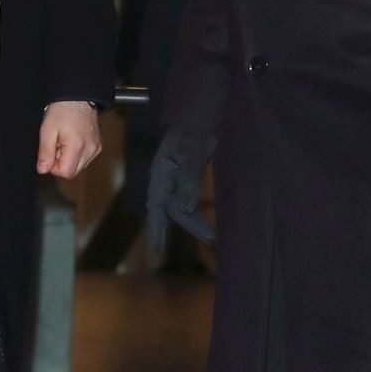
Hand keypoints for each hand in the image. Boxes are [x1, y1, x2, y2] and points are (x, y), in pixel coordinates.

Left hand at [37, 101, 101, 178]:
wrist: (78, 98)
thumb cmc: (62, 110)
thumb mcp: (47, 131)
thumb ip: (45, 153)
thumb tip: (43, 170)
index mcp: (77, 146)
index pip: (65, 173)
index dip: (54, 166)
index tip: (51, 152)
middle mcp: (90, 149)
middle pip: (72, 172)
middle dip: (61, 163)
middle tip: (57, 145)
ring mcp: (96, 149)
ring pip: (79, 167)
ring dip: (69, 159)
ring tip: (65, 141)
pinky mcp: (98, 147)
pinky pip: (85, 160)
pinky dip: (76, 154)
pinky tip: (72, 141)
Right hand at [146, 125, 216, 251]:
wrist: (196, 122)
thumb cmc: (191, 134)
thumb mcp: (192, 153)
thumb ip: (190, 179)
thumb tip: (186, 208)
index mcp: (160, 176)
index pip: (157, 207)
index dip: (158, 228)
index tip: (159, 249)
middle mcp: (165, 183)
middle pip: (173, 211)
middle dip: (190, 227)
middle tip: (211, 239)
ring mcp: (175, 184)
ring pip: (182, 210)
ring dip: (195, 224)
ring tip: (213, 237)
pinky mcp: (186, 184)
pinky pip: (189, 204)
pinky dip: (195, 216)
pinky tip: (203, 226)